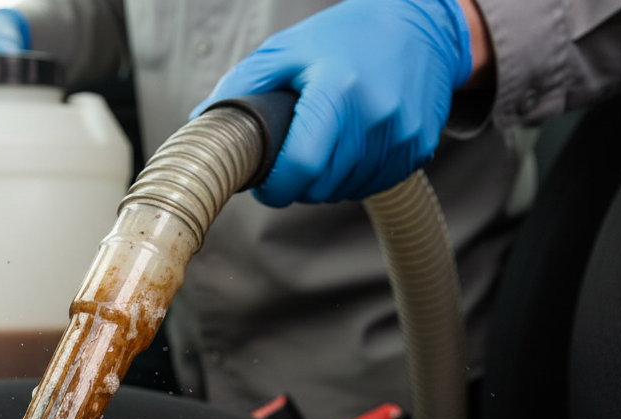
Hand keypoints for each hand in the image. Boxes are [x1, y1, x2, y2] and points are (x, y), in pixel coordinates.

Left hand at [191, 0, 475, 206]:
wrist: (419, 27)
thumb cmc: (343, 37)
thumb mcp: (286, 50)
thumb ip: (241, 89)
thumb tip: (200, 126)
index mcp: (338, 89)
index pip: (301, 167)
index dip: (275, 188)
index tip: (265, 186)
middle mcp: (375, 115)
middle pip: (321, 186)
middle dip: (297, 183)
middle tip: (291, 160)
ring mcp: (402, 135)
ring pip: (346, 190)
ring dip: (326, 181)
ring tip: (324, 146)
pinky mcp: (418, 148)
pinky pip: (374, 183)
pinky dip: (355, 176)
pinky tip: (351, 146)